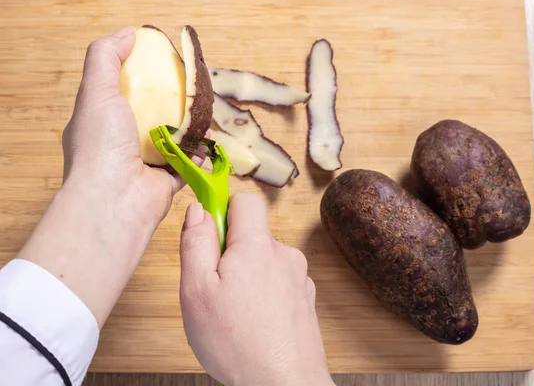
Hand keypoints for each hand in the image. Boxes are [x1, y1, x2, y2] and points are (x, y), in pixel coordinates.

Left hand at [62, 26, 188, 226]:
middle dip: (171, 105)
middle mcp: (120, 145)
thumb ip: (105, 57)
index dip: (139, 79)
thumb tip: (128, 33)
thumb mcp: (96, 91)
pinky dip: (198, 156)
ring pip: (172, 141)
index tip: (161, 67)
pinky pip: (187, 165)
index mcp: (101, 123)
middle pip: (150, 116)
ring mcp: (143, 165)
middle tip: (191, 92)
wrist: (115, 200)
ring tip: (206, 117)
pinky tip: (207, 145)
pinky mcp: (165, 183)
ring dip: (189, 130)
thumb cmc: (100, 146)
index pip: (120, 94)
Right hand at [179, 193, 334, 385]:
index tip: (209, 233)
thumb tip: (198, 210)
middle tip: (215, 287)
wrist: (285, 385)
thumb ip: (195, 243)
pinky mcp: (305, 299)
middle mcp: (285, 255)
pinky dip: (264, 294)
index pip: (245, 200)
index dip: (223, 209)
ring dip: (247, 276)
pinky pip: (278, 282)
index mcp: (257, 246)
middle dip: (230, 251)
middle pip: (253, 234)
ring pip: (264, 260)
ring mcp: (298, 278)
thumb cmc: (238, 344)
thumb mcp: (197, 291)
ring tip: (235, 312)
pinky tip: (254, 322)